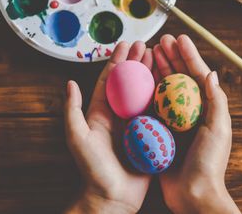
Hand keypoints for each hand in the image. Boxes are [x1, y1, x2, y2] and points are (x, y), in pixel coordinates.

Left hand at [64, 41, 152, 213]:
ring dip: (152, 74)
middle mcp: (119, 115)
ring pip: (145, 93)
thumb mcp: (77, 138)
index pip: (110, 80)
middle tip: (148, 45)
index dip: (118, 60)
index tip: (126, 44)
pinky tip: (172, 83)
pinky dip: (164, 96)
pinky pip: (158, 112)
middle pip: (130, 82)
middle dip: (137, 62)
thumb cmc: (92, 170)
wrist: (112, 198)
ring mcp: (135, 125)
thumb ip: (72, 111)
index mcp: (101, 113)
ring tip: (160, 57)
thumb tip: (69, 83)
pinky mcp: (149, 135)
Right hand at [153, 34, 239, 213]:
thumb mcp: (218, 130)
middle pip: (179, 78)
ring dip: (157, 70)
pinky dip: (146, 91)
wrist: (193, 195)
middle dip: (171, 57)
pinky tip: (138, 79)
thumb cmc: (209, 163)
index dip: (189, 55)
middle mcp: (190, 111)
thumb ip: (216, 101)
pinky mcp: (159, 131)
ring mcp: (174, 121)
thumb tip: (212, 72)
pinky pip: (151, 106)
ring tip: (149, 53)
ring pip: (164, 88)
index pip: (197, 75)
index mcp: (207, 108)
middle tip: (160, 41)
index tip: (180, 38)